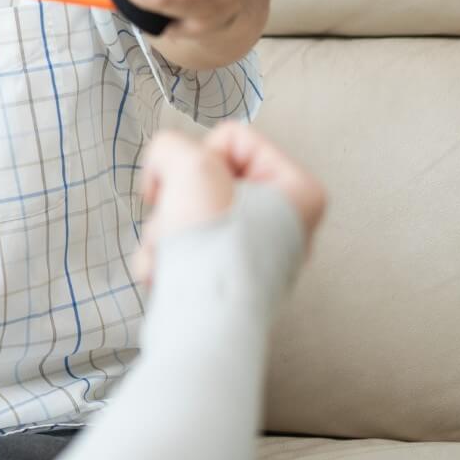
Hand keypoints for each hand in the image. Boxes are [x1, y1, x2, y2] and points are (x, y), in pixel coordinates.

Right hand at [132, 122, 325, 284]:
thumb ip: (171, 146)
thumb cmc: (214, 248)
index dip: (201, 158)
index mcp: (297, 191)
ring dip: (164, 229)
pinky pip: (184, 246)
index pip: (231, 139)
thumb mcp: (189, 166)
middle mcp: (282, 222)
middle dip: (178, 200)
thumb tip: (163, 171)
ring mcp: (252, 252)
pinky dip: (165, 256)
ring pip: (187, 212)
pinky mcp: (224, 277)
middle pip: (205, 179)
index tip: (202, 189)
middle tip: (182, 222)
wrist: (203, 321)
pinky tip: (166, 273)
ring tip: (171, 254)